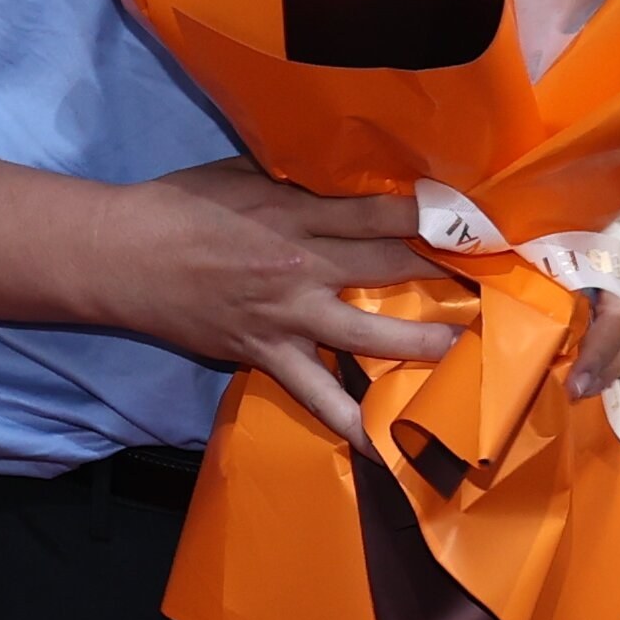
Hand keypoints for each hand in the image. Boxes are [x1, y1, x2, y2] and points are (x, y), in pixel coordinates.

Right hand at [85, 158, 467, 440]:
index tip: (472, 217)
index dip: (431, 214)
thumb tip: (343, 173)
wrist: (123, 254)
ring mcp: (287, 316)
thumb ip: (297, 179)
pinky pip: (316, 395)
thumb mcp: (244, 171)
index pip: (381, 211)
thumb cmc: (180, 203)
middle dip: (444, 272)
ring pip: (369, 333)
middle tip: (495, 281)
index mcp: (297, 210)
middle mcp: (302, 264)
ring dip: (422, 345)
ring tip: (468, 355)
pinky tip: (385, 447)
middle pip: (390, 265)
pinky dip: (350, 423)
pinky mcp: (265, 354)